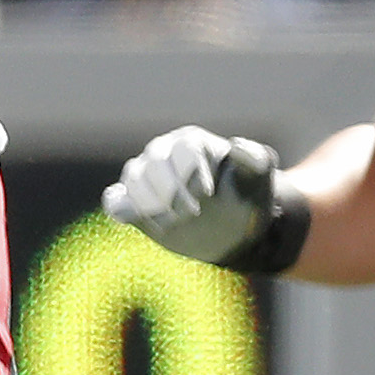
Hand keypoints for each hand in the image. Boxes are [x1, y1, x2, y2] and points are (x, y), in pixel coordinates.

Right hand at [106, 125, 300, 269]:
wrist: (235, 231)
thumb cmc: (248, 199)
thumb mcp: (259, 179)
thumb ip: (255, 159)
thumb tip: (237, 146)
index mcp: (195, 143)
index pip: (184, 148)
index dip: (193, 171)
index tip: (208, 195)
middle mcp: (167, 154)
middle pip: (155, 161)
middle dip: (171, 190)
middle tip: (191, 214)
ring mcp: (149, 179)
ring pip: (133, 177)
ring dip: (149, 202)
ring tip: (171, 223)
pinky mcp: (135, 204)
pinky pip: (114, 199)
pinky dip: (120, 207)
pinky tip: (132, 219)